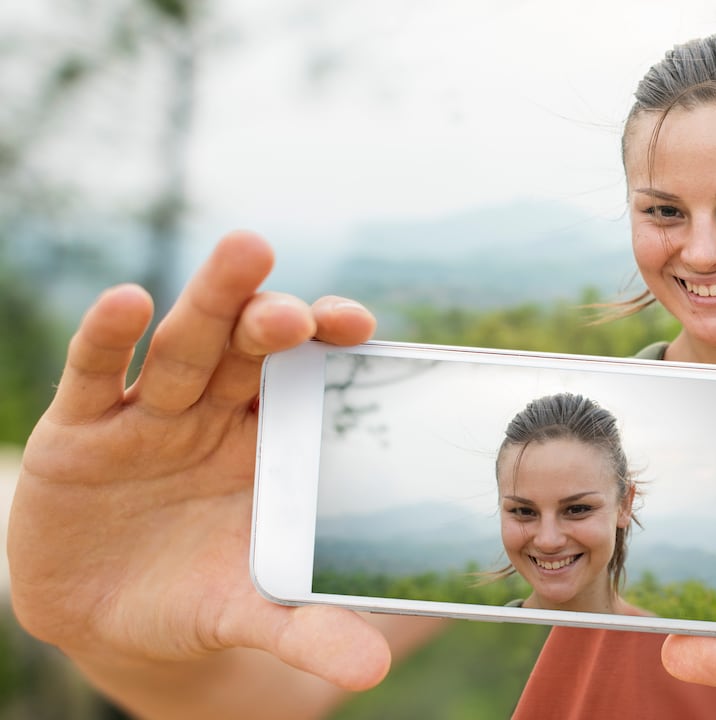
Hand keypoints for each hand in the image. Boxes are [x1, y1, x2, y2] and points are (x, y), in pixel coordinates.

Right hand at [7, 231, 391, 691]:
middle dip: (270, 317)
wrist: (111, 617)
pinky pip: (94, 373)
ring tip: (243, 257)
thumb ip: (306, 632)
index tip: (361, 327)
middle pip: (246, 348)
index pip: (305, 377)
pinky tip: (126, 301)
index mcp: (269, 441)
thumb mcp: (250, 614)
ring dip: (209, 303)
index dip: (329, 344)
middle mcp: (214, 413)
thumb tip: (373, 673)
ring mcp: (147, 414)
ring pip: (180, 346)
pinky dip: (106, 338)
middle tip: (295, 307)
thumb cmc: (199, 596)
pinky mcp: (79, 430)